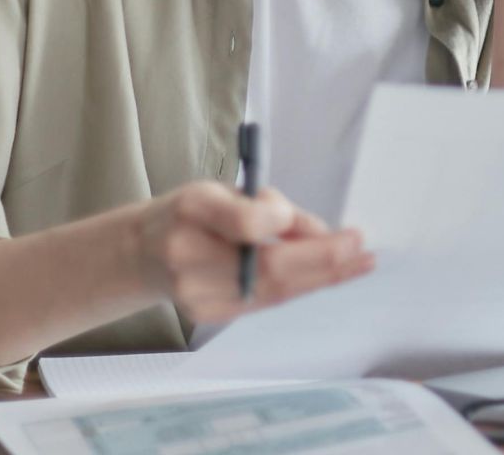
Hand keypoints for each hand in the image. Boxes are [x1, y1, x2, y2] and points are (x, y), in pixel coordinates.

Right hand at [132, 181, 373, 325]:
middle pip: (268, 268)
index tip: (332, 225)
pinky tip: (329, 276)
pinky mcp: (208, 314)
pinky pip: (266, 301)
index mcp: (192, 209)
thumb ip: (270, 207)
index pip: (246, 223)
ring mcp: (196, 293)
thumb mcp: (224, 190)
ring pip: (274, 290)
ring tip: (359, 264)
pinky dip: (301, 287)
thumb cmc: (192, 213)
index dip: (289, 224)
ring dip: (322, 278)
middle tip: (362, 249)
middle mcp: (188, 254)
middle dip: (323, 260)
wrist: (141, 252)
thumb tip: (321, 233)